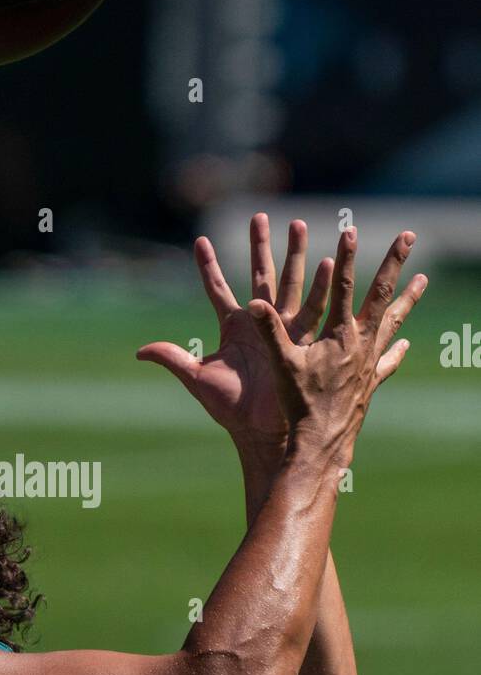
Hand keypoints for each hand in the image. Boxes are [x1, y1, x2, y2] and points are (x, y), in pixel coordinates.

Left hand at [137, 214, 332, 453]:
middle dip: (261, 245)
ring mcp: (282, 328)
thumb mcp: (197, 378)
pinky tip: (327, 262)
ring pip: (290, 283)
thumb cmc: (230, 409)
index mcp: (233, 327)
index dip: (209, 267)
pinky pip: (312, 307)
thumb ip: (173, 358)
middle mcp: (258, 322)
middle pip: (260, 274)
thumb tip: (140, 351)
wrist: (262, 431)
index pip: (217, 289)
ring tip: (300, 224)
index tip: (200, 241)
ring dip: (296, 254)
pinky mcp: (302, 340)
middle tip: (262, 215)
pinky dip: (320, 286)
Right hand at [248, 226, 427, 468]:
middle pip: (382, 295)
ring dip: (407, 300)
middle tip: (408, 236)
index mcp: (341, 336)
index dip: (347, 258)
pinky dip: (396, 350)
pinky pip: (389, 360)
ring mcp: (370, 362)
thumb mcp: (282, 365)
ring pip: (393, 323)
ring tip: (424, 281)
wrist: (322, 443)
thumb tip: (251, 304)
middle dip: (394, 263)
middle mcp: (362, 344)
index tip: (351, 231)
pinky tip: (404, 345)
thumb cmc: (300, 404)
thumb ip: (269, 331)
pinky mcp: (371, 382)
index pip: (346, 287)